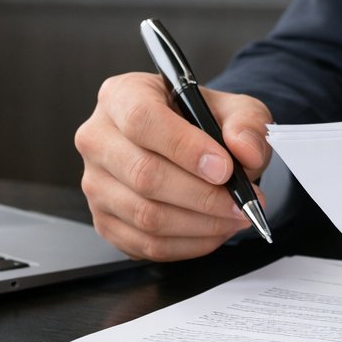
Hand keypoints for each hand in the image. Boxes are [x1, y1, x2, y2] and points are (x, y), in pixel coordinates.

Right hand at [75, 72, 272, 260]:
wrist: (190, 146)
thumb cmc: (202, 122)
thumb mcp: (234, 108)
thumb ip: (246, 123)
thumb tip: (245, 150)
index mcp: (121, 96)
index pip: (142, 120)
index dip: (185, 148)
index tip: (224, 168)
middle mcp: (98, 139)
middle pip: (144, 175)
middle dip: (203, 195)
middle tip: (242, 202)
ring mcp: (95, 184)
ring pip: (146, 216)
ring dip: (201, 224)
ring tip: (235, 217)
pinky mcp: (105, 221)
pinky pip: (146, 244)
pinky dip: (188, 244)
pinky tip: (213, 231)